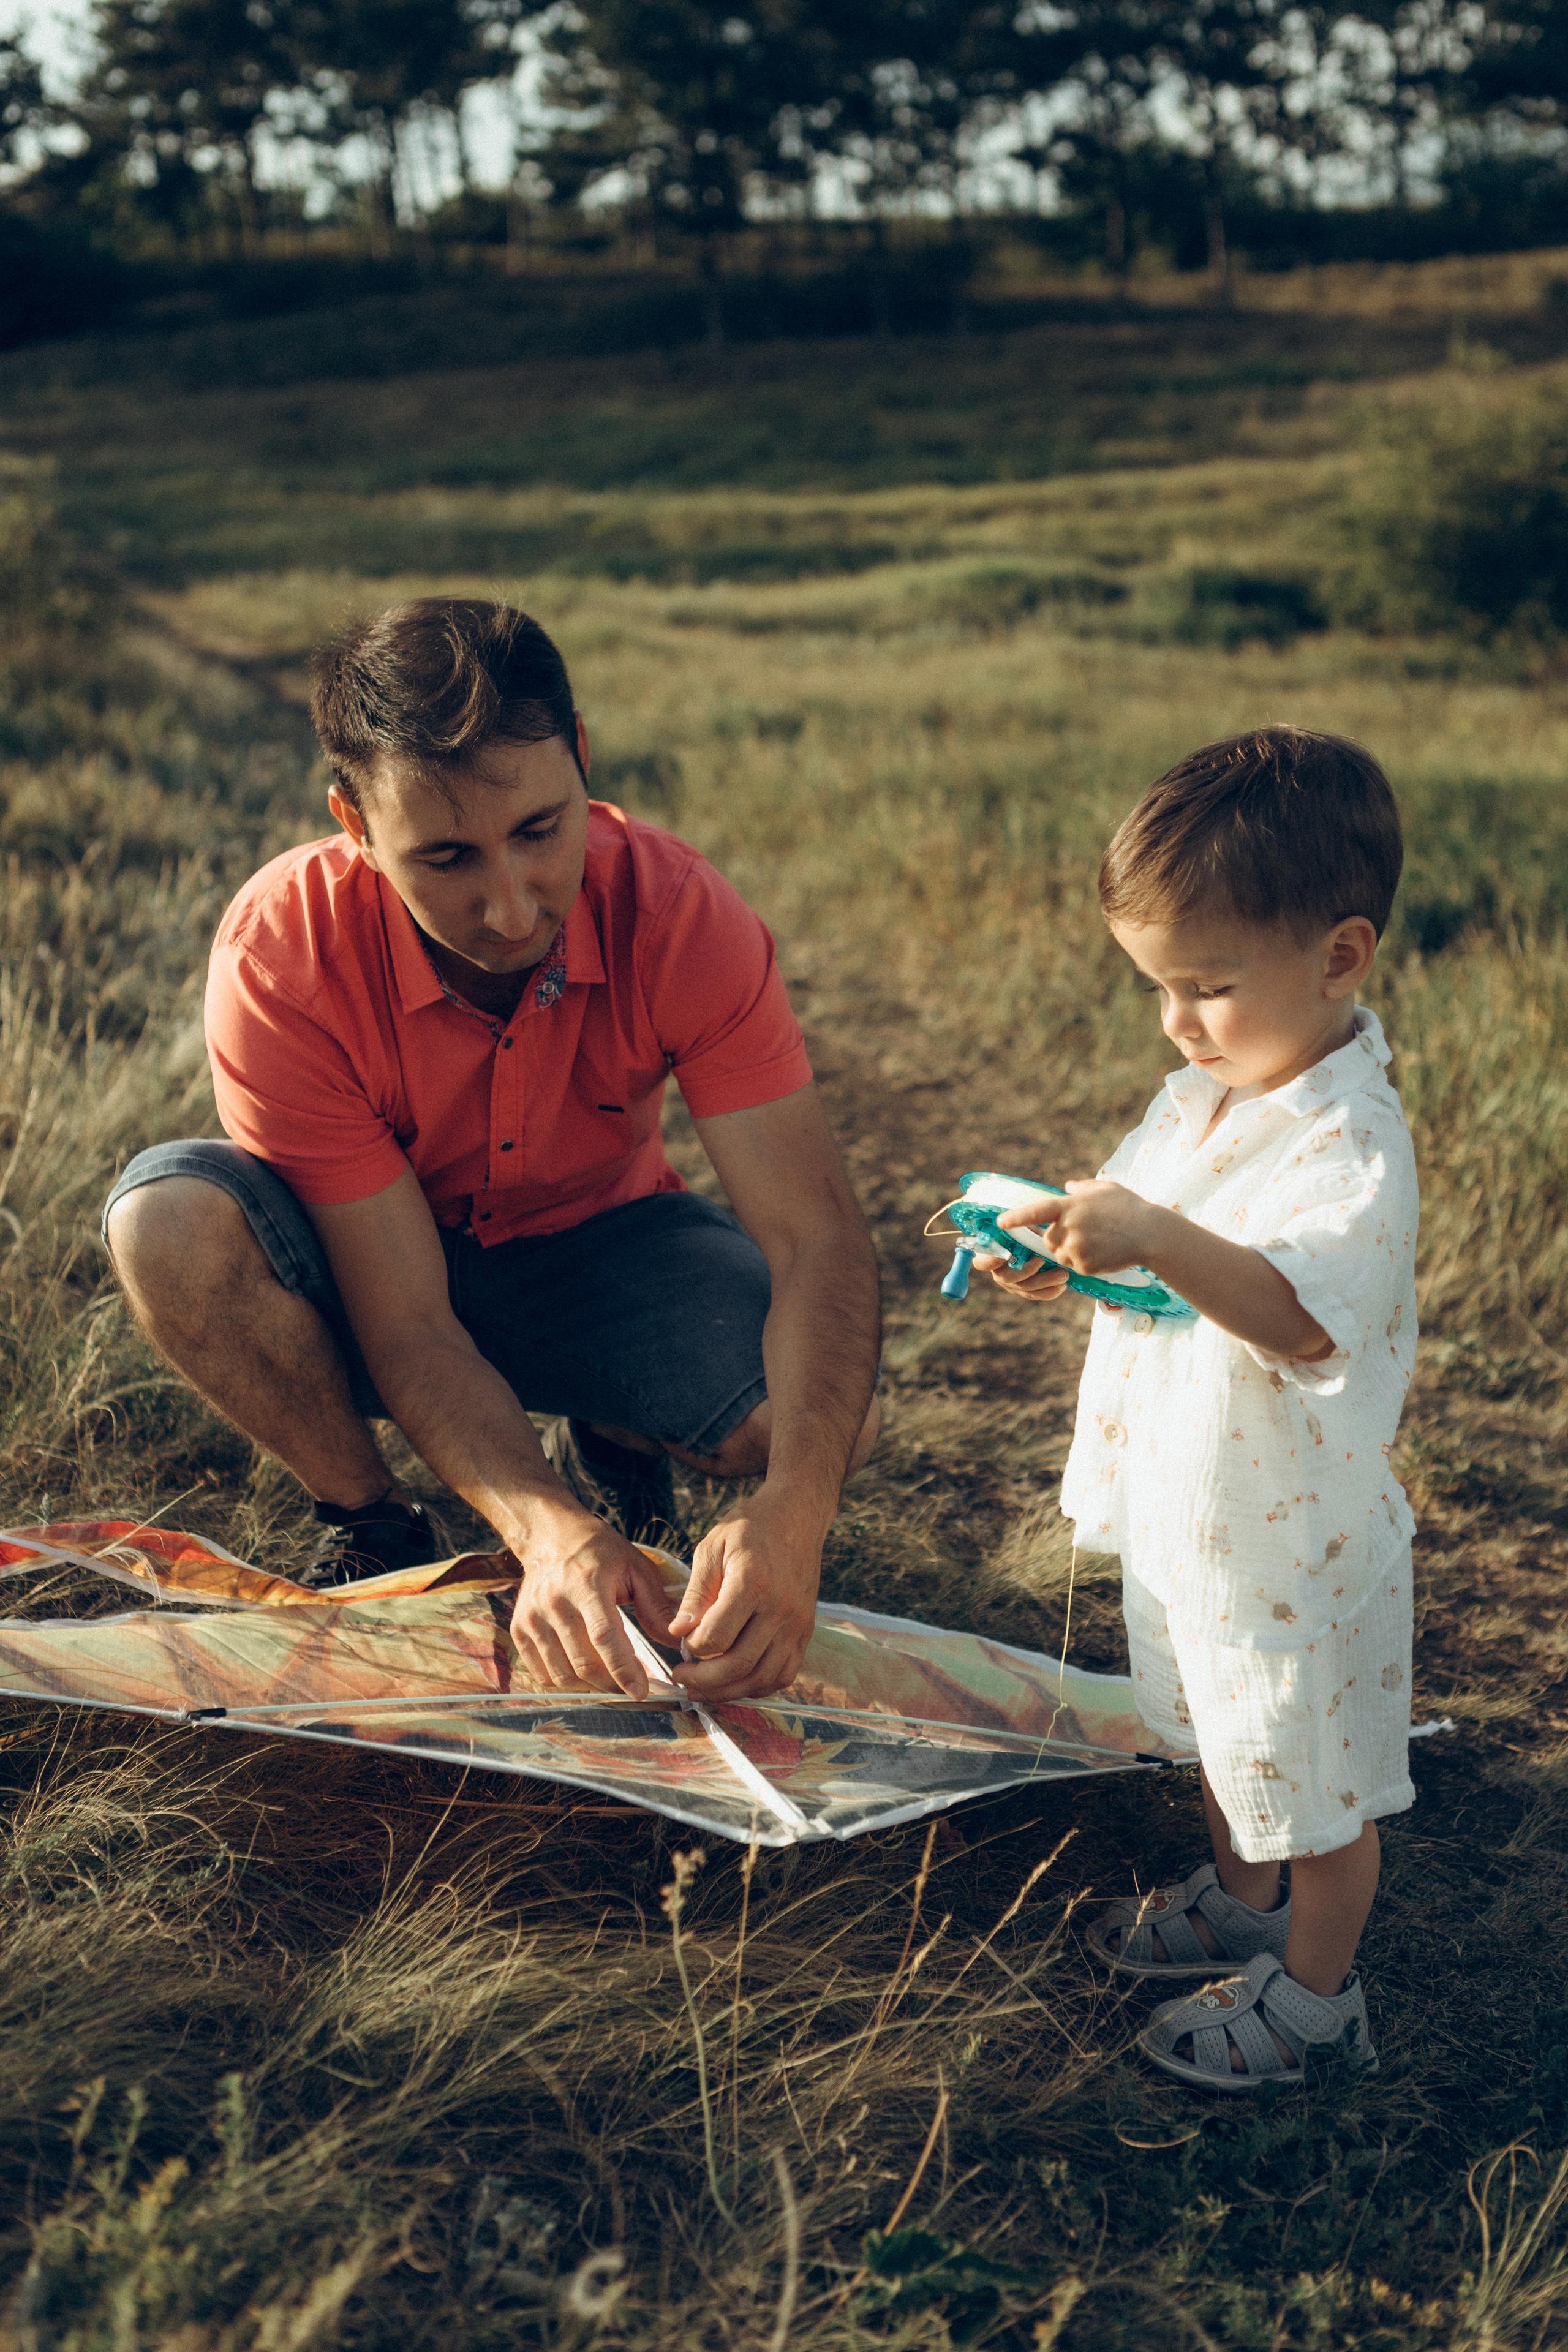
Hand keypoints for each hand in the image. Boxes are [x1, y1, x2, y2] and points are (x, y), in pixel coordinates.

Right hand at [509, 1511, 679, 1697]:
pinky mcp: (520, 1630)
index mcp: (587, 1585)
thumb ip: (656, 1606)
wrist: (550, 1536)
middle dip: (613, 1684)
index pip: (604, 1637)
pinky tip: (584, 1674)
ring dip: (591, 1687)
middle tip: (633, 1686)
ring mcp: (533, 1619)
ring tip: (611, 1680)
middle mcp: (555, 1603)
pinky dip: (565, 1683)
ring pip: (562, 1675)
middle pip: (583, 1663)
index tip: (641, 1691)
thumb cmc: (599, 1551)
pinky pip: (543, 1674)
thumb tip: (675, 1640)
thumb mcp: (636, 1568)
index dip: (623, 1669)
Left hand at [666, 1485, 823, 1700]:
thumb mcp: (712, 1547)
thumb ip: (696, 1593)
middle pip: (739, 1664)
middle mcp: (781, 1609)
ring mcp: (798, 1623)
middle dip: (704, 1680)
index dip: (691, 1648)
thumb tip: (677, 1633)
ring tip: (703, 1689)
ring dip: (729, 1691)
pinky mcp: (806, 1631)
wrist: (798, 1515)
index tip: (680, 1642)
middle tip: (681, 1678)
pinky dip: (758, 1686)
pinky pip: (784, 1673)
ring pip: (763, 1677)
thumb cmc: (751, 1527)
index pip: (716, 1637)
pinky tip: (736, 1681)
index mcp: (753, 1584)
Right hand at [969, 1190, 1073, 1301]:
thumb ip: (1019, 1228)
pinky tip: (1062, 1286)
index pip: (982, 1262)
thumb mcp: (1025, 1226)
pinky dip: (1049, 1292)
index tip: (1007, 1253)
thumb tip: (1013, 1222)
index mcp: (991, 1255)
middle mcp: (999, 1272)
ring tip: (1062, 1274)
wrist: (1048, 1242)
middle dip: (1026, 1270)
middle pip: (1007, 1278)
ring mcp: (1012, 1284)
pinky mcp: (1026, 1292)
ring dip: (1044, 1281)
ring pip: (1024, 1288)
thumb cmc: (1031, 1230)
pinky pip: (1036, 1295)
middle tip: (1042, 1261)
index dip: (991, 1261)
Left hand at [1002, 1180, 1160, 1279]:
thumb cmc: (1129, 1208)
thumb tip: (1066, 1187)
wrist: (1151, 1234)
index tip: (999, 1222)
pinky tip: (1105, 1253)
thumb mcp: (1105, 1188)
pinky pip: (1075, 1267)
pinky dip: (1086, 1263)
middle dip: (1061, 1238)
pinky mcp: (1084, 1266)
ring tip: (1100, 1242)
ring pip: (1061, 1255)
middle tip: (1088, 1232)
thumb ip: (1082, 1188)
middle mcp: (1068, 1228)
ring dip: (1073, 1252)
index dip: (1016, 1218)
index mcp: (1069, 1207)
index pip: (1035, 1212)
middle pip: (1049, 1239)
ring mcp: (1076, 1248)